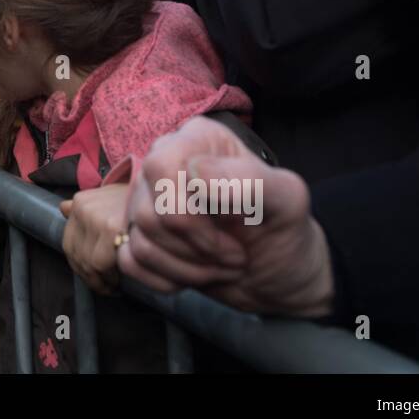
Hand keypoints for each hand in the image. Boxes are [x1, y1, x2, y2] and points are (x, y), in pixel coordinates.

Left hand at [60, 184, 130, 295]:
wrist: (164, 195)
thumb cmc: (138, 202)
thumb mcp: (110, 197)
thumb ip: (87, 206)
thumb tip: (63, 208)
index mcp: (81, 202)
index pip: (69, 244)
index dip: (80, 267)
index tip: (93, 278)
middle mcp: (84, 208)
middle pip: (77, 256)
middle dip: (90, 278)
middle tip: (105, 288)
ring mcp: (94, 216)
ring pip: (87, 263)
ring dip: (99, 282)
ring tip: (113, 287)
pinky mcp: (110, 227)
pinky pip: (100, 264)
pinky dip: (109, 277)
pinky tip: (119, 281)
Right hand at [119, 117, 334, 318]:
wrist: (277, 274)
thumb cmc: (284, 231)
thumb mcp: (288, 202)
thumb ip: (250, 179)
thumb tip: (195, 172)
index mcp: (198, 140)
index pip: (162, 168)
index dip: (195, 214)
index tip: (240, 229)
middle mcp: (165, 162)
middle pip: (148, 211)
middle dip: (196, 246)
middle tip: (234, 255)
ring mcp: (146, 199)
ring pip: (139, 239)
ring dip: (188, 268)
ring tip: (222, 265)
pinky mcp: (138, 234)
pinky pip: (129, 261)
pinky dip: (167, 279)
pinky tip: (196, 273)